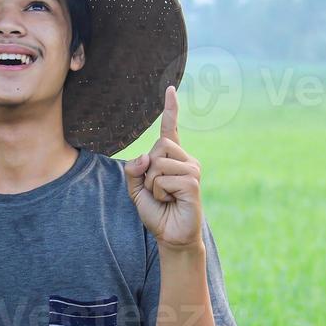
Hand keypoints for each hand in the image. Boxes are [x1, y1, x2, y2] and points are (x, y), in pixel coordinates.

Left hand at [125, 85, 202, 250]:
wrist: (171, 236)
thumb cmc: (157, 211)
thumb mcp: (136, 190)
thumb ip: (133, 170)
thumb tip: (144, 157)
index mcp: (172, 158)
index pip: (171, 129)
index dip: (170, 109)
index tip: (170, 89)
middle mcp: (186, 159)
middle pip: (157, 146)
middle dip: (147, 170)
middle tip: (157, 189)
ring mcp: (192, 170)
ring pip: (157, 163)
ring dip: (152, 185)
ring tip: (165, 197)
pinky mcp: (192, 182)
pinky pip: (163, 178)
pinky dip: (159, 193)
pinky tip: (171, 201)